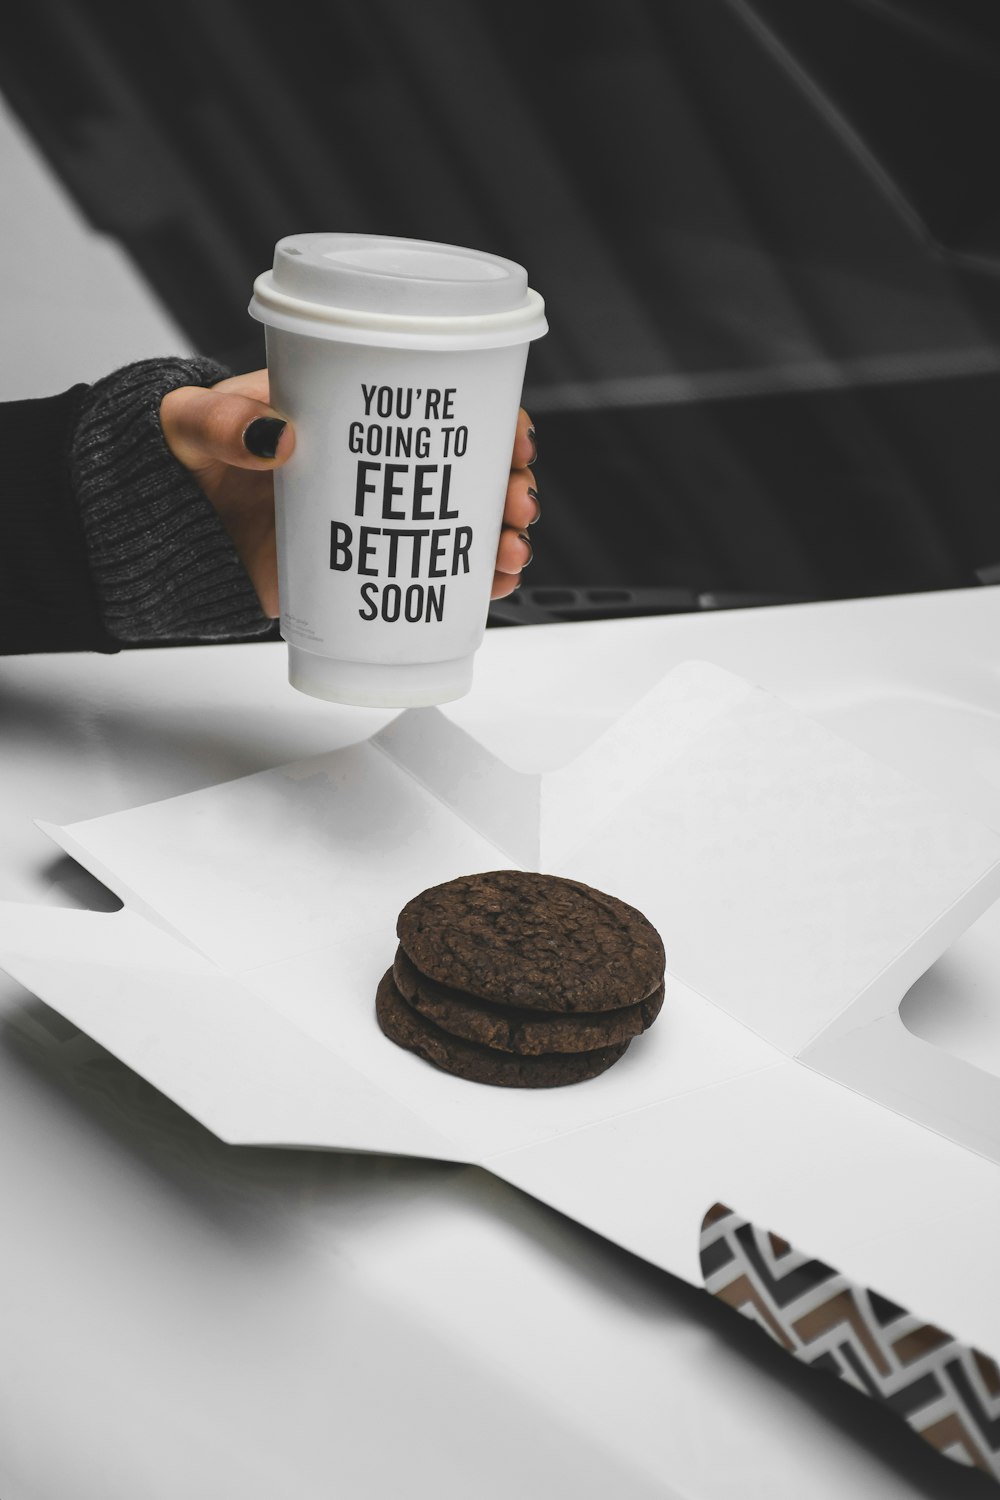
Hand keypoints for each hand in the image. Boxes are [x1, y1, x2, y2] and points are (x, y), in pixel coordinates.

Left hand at [160, 370, 538, 615]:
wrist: (163, 526)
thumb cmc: (184, 457)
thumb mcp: (192, 423)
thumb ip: (220, 424)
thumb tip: (275, 438)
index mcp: (349, 413)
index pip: (437, 406)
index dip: (490, 419)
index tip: (514, 436)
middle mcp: (374, 467)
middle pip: (466, 472)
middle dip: (508, 488)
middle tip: (517, 503)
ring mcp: (372, 521)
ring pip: (460, 528)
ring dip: (501, 540)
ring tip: (510, 553)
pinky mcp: (360, 570)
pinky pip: (429, 579)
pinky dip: (469, 585)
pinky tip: (493, 587)